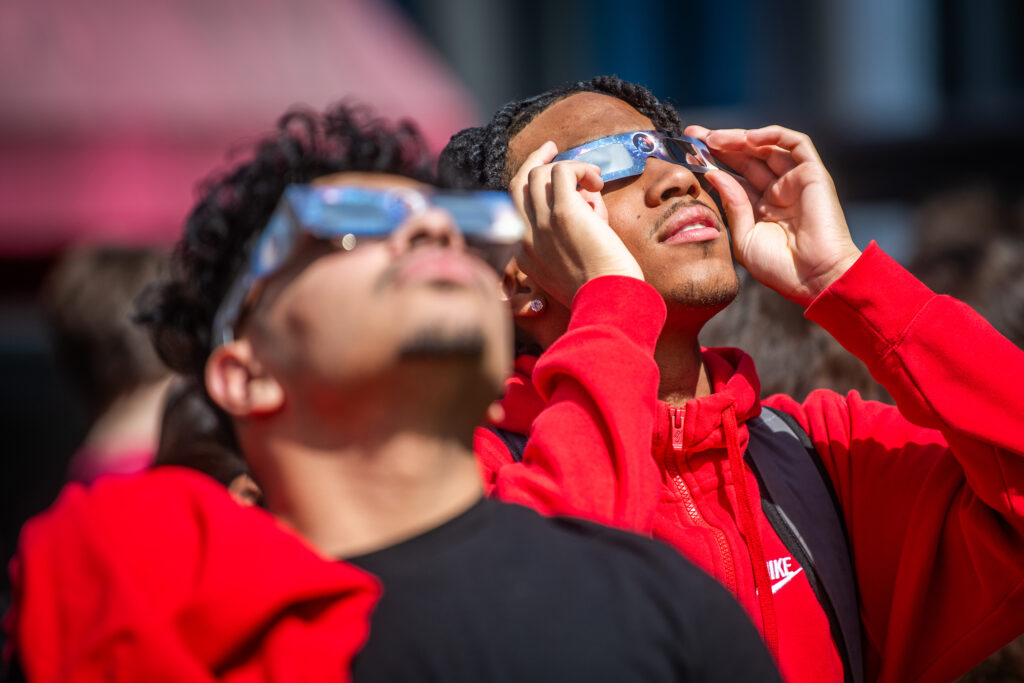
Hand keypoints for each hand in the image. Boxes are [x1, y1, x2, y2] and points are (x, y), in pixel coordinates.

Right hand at [508, 141, 642, 307]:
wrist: (607, 302)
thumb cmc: (600, 287)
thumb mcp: (572, 260)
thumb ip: (573, 227)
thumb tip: (586, 195)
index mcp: (522, 252)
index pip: (514, 205)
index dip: (529, 183)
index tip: (545, 169)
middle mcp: (524, 236)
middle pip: (519, 183)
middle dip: (535, 160)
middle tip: (553, 148)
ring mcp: (541, 223)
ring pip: (540, 173)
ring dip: (568, 167)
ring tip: (593, 180)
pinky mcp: (564, 213)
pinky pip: (564, 171)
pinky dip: (581, 168)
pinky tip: (597, 182)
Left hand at [685, 125, 861, 305]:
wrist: (814, 278)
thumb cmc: (779, 267)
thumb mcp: (743, 237)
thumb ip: (731, 205)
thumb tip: (714, 175)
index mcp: (760, 207)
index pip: (734, 176)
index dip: (713, 163)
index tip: (688, 153)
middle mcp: (778, 190)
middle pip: (747, 158)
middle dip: (720, 144)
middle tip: (694, 135)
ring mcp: (796, 181)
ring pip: (767, 147)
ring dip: (740, 138)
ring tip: (714, 138)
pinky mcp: (814, 174)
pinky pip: (796, 144)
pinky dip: (773, 135)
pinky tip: (748, 138)